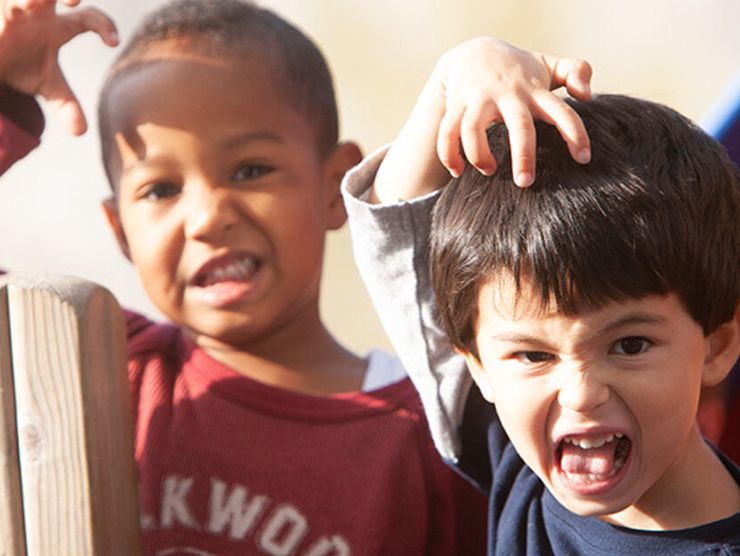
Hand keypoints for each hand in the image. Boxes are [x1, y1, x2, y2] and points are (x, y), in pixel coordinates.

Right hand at [0, 0, 117, 134]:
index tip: (113, 43)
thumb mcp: (45, 84)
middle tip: (72, 3)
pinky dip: (6, 5)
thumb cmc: (19, 63)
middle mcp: (38, 10)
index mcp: (58, 27)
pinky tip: (11, 12)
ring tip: (31, 5)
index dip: (104, 26)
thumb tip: (81, 131)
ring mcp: (13, 4)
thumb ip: (66, 105)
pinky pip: (2, 1)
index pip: (89, 19)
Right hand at [435, 37, 591, 186]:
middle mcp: (507, 95)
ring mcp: (479, 99)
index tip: (584, 159)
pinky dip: (448, 154)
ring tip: (489, 171)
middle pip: (518, 125)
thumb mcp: (549, 66)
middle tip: (525, 183)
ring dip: (479, 155)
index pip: (561, 111)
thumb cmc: (518, 71)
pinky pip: (447, 132)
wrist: (474, 53)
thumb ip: (576, 72)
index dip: (575, 134)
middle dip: (522, 155)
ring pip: (473, 129)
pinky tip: (457, 171)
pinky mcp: (455, 105)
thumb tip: (587, 95)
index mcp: (534, 91)